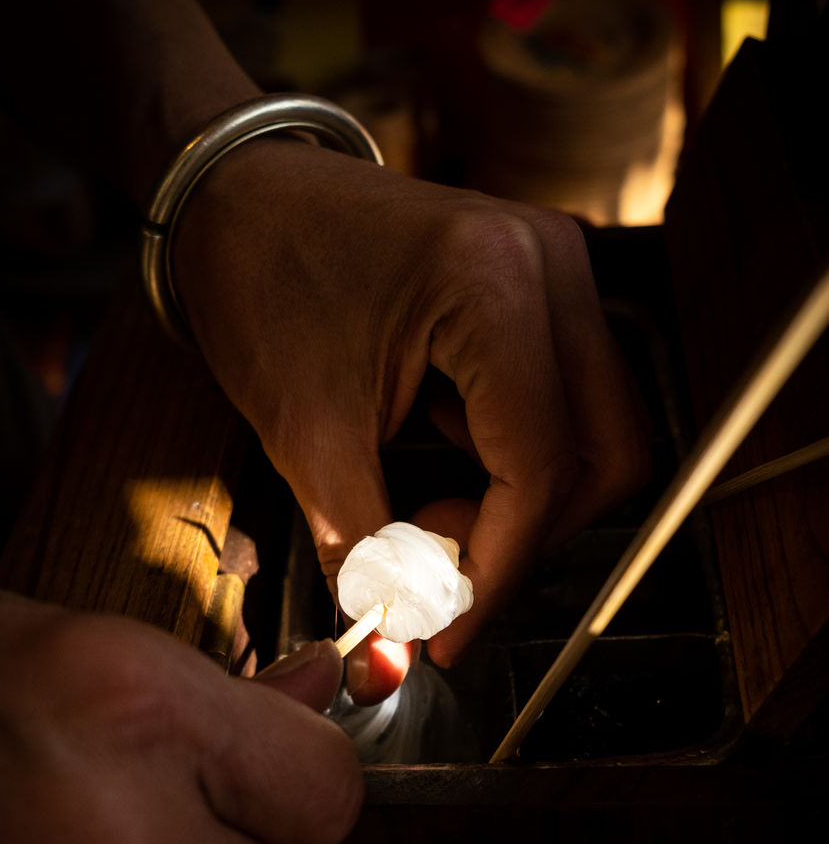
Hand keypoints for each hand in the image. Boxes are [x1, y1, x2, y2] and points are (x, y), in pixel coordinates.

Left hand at [172, 138, 650, 702]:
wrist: (238, 197)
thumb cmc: (260, 287)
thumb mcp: (305, 433)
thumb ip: (362, 548)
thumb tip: (396, 646)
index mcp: (494, 286)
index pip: (542, 467)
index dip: (499, 568)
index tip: (448, 629)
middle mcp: (551, 265)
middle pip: (606, 454)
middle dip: (530, 535)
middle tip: (442, 564)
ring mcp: (557, 268)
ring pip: (596, 432)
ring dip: (527, 497)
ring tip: (431, 512)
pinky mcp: (542, 286)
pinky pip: (566, 400)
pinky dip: (517, 455)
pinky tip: (443, 458)